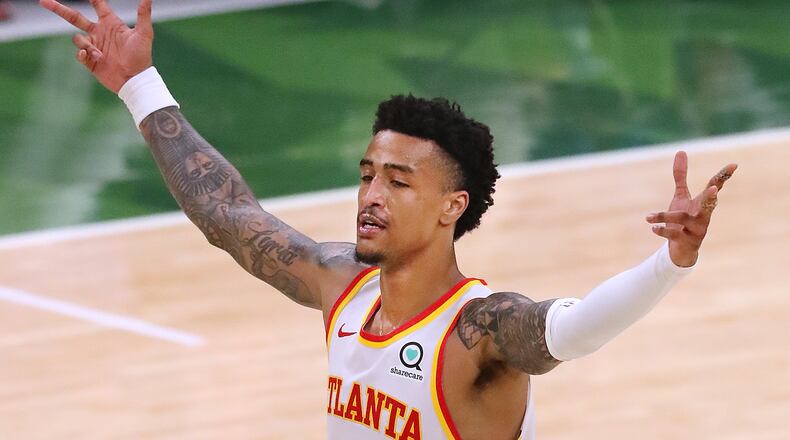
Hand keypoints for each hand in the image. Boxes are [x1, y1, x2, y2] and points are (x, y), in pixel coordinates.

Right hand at [39, 0, 153, 92]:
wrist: (135, 80)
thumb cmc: (141, 57)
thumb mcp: (144, 34)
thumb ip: (143, 15)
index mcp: (111, 23)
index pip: (97, 4)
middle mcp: (99, 33)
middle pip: (74, 17)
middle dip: (59, 8)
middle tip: (44, 1)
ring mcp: (93, 46)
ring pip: (77, 38)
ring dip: (86, 44)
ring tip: (100, 54)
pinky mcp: (89, 60)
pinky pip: (78, 53)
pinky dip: (83, 54)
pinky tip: (93, 57)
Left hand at [646, 151, 736, 266]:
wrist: (682, 250)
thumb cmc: (683, 219)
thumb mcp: (681, 196)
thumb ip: (681, 176)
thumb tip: (681, 151)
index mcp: (703, 203)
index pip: (715, 186)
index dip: (724, 176)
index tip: (734, 165)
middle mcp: (703, 216)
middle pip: (709, 205)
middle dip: (711, 197)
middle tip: (714, 189)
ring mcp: (696, 230)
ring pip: (683, 220)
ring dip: (665, 217)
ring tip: (647, 217)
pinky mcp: (686, 241)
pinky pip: (674, 235)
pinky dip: (662, 231)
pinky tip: (652, 228)